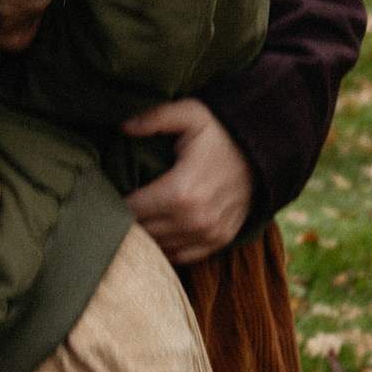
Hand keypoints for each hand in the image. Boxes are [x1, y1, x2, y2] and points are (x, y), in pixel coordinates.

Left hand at [123, 99, 254, 266]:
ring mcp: (208, 235)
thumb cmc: (222, 132)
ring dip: (144, 236)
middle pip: (142, 232)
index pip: (132, 210)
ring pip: (159, 247)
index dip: (114, 202)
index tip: (106, 193)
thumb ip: (155, 118)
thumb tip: (122, 125)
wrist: (265, 152)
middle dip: (125, 221)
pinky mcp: (218, 242)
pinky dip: (166, 247)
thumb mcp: (191, 114)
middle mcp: (194, 220)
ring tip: (134, 219)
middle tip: (114, 207)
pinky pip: (181, 256)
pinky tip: (157, 232)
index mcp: (181, 191)